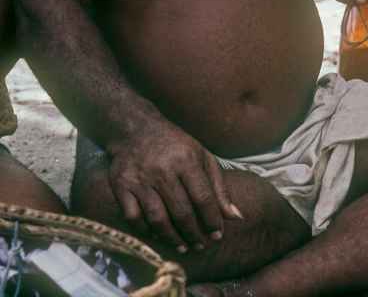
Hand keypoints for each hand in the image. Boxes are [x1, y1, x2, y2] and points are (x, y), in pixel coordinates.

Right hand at [108, 124, 241, 250]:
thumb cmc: (175, 145)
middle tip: (200, 246)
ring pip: (157, 219)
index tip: (217, 235)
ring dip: (172, 238)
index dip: (212, 221)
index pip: (203, 198)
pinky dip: (145, 231)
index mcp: (186, 159)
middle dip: (194, 234)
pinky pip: (133, 217)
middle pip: (181, 212)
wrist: (135, 128)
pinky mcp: (122, 185)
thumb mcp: (202, 156)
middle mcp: (163, 169)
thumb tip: (236, 218)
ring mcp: (140, 178)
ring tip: (183, 246)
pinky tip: (157, 235)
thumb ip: (219, 187)